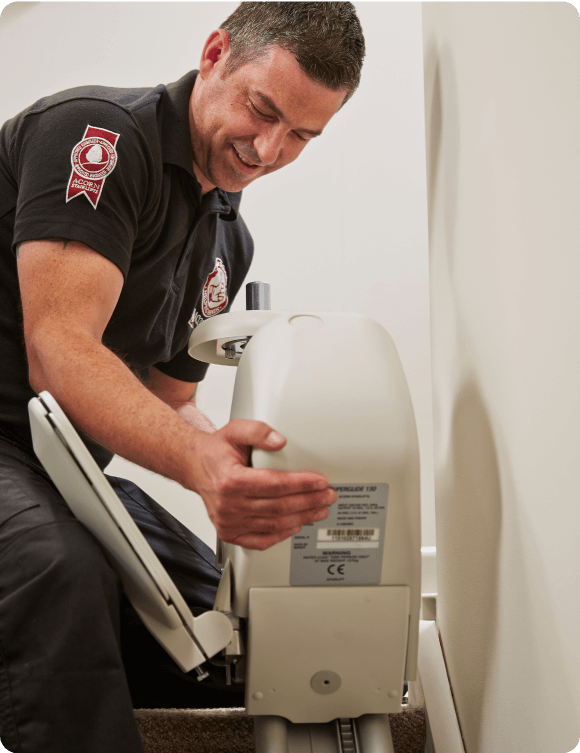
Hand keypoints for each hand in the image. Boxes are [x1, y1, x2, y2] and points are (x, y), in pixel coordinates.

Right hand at [189, 419, 336, 549]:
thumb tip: (279, 441)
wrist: (195, 467)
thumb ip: (257, 431)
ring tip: (319, 510)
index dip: (301, 484)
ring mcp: (228, 522)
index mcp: (231, 480)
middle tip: (327, 496)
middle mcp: (228, 505)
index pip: (275, 485)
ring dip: (301, 518)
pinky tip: (296, 525)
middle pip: (278, 507)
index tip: (320, 482)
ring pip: (273, 525)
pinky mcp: (229, 532)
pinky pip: (260, 540)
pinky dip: (281, 535)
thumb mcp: (235, 430)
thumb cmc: (216, 452)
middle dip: (308, 501)